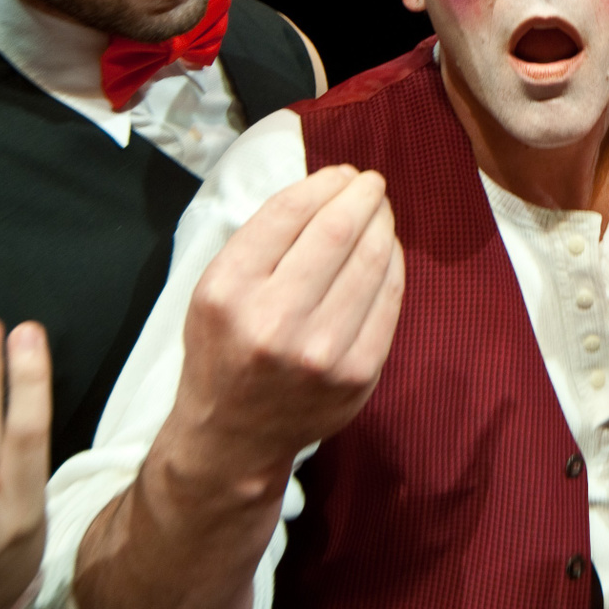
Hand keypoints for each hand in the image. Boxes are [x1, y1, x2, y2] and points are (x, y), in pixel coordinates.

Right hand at [168, 165, 404, 483]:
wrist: (234, 435)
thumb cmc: (225, 349)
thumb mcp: (215, 289)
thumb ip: (262, 241)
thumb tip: (328, 190)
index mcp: (229, 291)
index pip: (289, 213)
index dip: (325, 183)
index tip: (342, 174)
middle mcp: (273, 321)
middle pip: (337, 231)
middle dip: (362, 195)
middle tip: (371, 184)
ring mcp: (320, 351)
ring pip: (371, 261)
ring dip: (383, 224)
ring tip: (380, 212)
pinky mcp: (357, 373)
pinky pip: (390, 299)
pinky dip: (393, 264)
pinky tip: (387, 251)